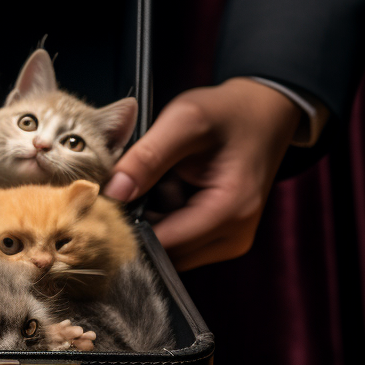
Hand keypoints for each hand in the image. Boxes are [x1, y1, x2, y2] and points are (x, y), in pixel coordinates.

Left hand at [103, 79, 303, 270]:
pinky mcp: (218, 238)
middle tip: (125, 186)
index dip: (124, 228)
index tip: (99, 205)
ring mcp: (227, 242)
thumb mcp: (184, 120)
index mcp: (230, 211)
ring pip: (165, 250)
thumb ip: (147, 156)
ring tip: (153, 184)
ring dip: (148, 222)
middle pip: (161, 252)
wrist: (264, 113)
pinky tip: (162, 192)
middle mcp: (232, 237)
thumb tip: (112, 193)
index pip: (161, 243)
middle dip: (135, 225)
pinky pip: (175, 241)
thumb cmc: (228, 112)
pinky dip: (160, 220)